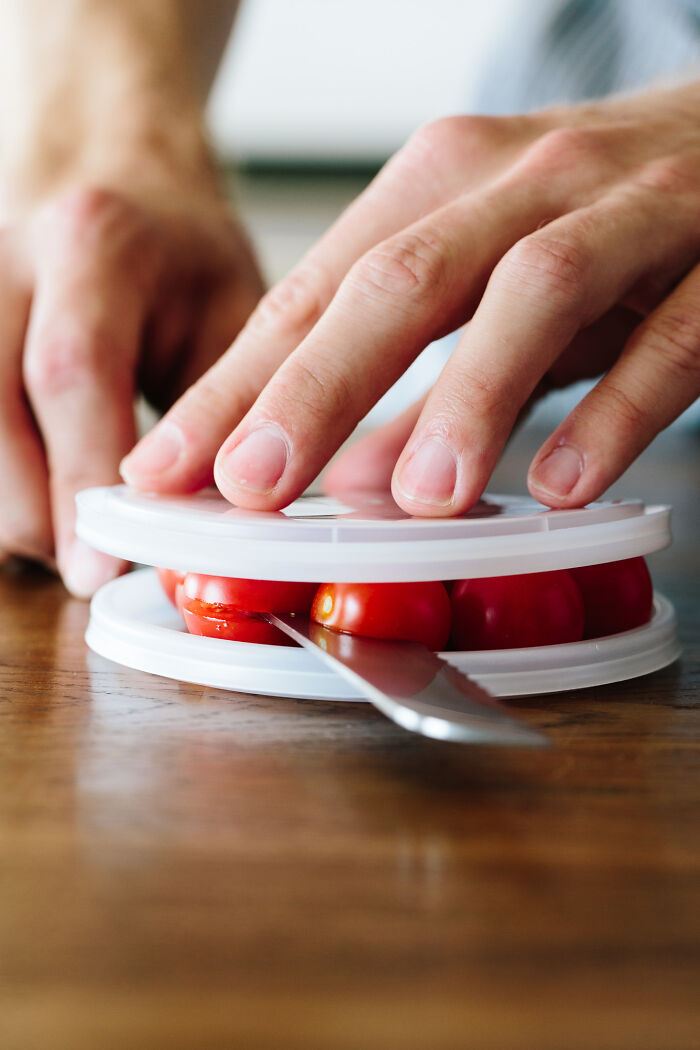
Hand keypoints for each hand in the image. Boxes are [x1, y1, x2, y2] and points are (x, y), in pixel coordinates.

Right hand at [0, 176, 262, 593]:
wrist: (113, 184)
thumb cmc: (179, 260)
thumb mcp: (230, 315)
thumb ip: (219, 413)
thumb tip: (209, 525)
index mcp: (96, 241)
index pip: (72, 371)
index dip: (79, 480)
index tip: (99, 565)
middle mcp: (3, 256)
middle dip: (34, 513)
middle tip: (84, 566)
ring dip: (7, 503)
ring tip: (62, 532)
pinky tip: (31, 494)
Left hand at [122, 81, 699, 515]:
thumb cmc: (604, 218)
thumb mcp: (491, 287)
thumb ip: (419, 381)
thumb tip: (340, 479)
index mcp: (444, 184)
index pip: (317, 290)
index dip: (237, 384)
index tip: (170, 468)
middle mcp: (522, 181)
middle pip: (401, 279)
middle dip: (315, 388)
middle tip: (250, 485)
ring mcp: (625, 212)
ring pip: (533, 288)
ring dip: (470, 396)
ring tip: (418, 499)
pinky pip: (668, 336)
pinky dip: (615, 408)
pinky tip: (563, 481)